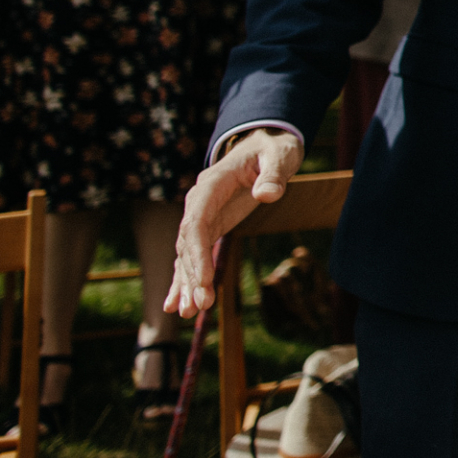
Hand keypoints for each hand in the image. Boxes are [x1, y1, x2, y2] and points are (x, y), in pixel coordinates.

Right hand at [164, 130, 305, 316]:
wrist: (265, 144)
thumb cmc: (273, 149)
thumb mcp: (278, 156)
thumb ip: (273, 175)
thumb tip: (267, 195)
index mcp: (210, 185)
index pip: (196, 223)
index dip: (197, 253)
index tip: (202, 280)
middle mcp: (198, 203)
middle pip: (188, 244)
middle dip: (192, 276)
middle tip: (200, 307)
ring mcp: (201, 215)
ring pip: (187, 254)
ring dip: (187, 283)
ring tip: (188, 313)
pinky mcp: (210, 226)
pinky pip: (194, 255)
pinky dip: (187, 279)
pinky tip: (180, 305)